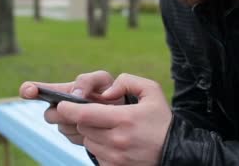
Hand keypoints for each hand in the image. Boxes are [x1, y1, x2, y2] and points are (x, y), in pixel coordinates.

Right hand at [19, 70, 123, 144]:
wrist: (120, 112)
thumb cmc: (109, 91)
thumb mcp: (101, 80)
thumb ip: (87, 81)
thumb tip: (75, 94)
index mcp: (61, 90)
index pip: (35, 89)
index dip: (29, 89)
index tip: (28, 91)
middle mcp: (58, 106)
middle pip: (50, 114)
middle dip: (65, 112)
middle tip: (81, 108)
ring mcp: (64, 122)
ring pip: (62, 126)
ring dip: (78, 121)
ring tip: (94, 115)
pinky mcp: (73, 136)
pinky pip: (73, 136)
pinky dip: (85, 130)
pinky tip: (96, 124)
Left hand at [56, 73, 171, 165]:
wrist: (176, 151)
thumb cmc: (161, 120)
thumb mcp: (152, 92)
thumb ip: (128, 81)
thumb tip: (106, 91)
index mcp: (124, 119)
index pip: (84, 115)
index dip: (68, 109)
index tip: (62, 104)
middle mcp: (117, 140)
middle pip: (83, 127)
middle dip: (84, 118)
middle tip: (94, 114)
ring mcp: (115, 157)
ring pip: (88, 141)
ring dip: (91, 133)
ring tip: (109, 128)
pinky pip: (96, 154)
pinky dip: (100, 146)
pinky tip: (114, 142)